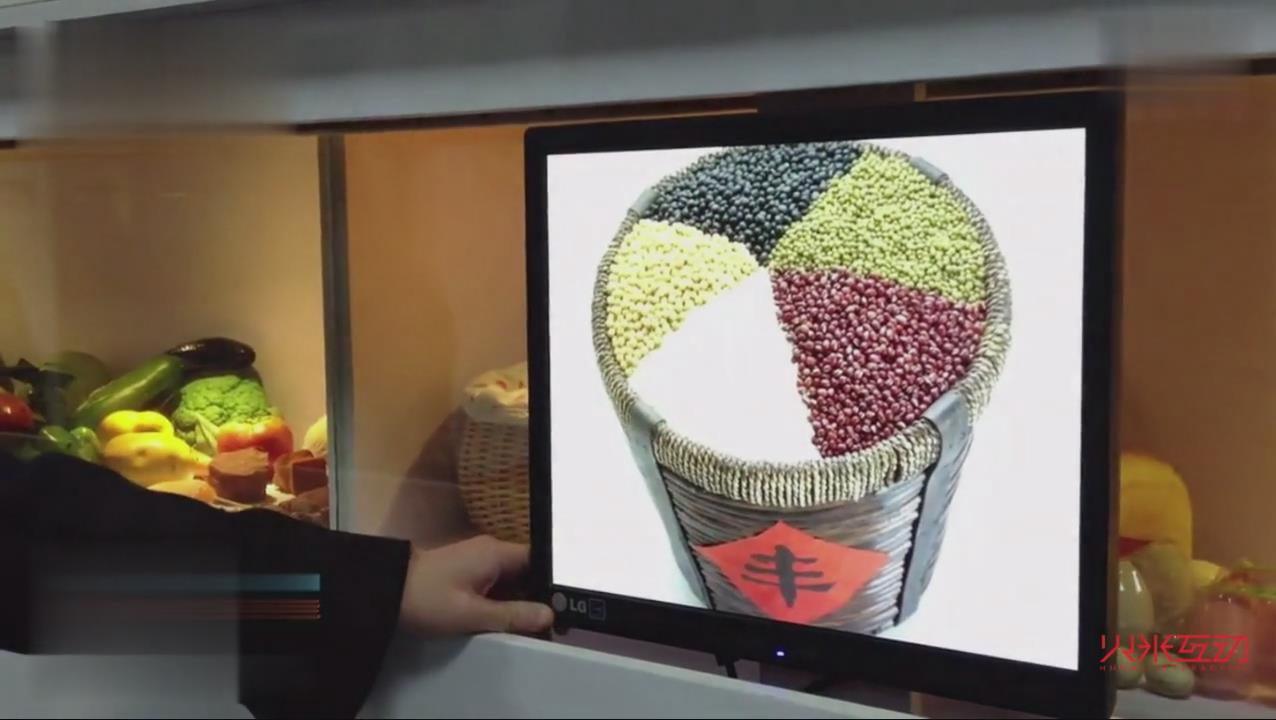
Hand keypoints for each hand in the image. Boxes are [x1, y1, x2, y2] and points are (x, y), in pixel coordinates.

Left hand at [399, 535, 552, 636]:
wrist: (386, 590)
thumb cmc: (428, 600)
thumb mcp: (472, 614)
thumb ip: (512, 615)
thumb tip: (548, 615)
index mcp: (496, 553)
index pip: (539, 559)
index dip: (553, 581)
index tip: (565, 603)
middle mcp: (491, 550)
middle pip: (528, 570)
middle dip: (539, 594)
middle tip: (552, 621)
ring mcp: (478, 558)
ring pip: (512, 577)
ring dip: (521, 598)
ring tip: (534, 623)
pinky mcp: (467, 569)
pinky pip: (497, 581)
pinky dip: (504, 598)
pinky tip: (509, 617)